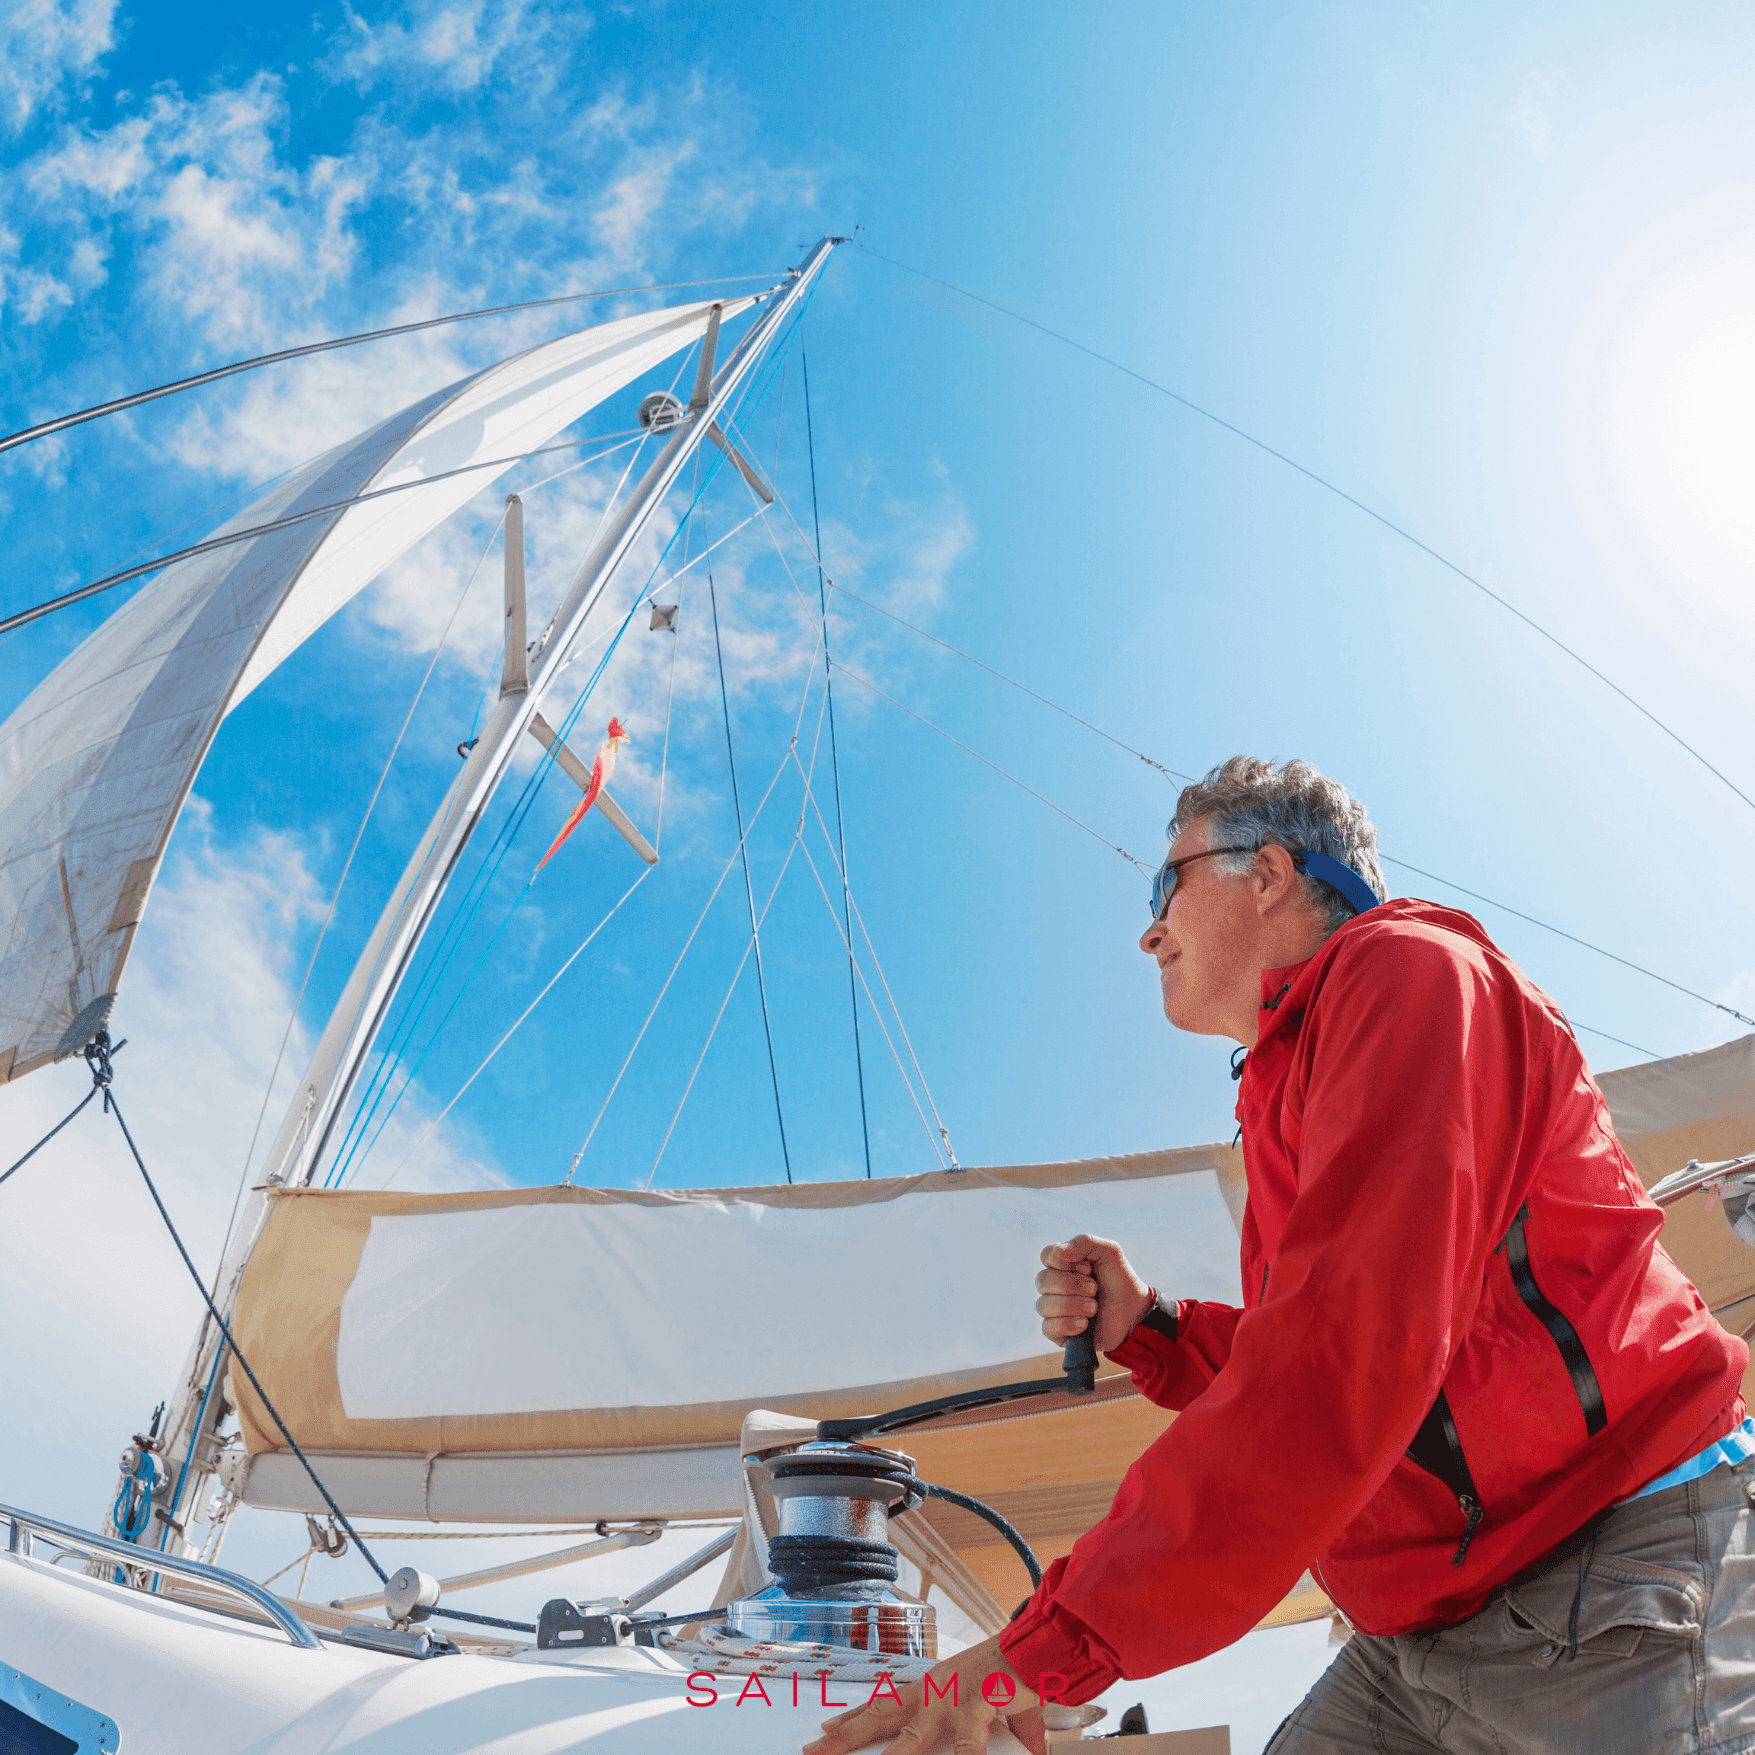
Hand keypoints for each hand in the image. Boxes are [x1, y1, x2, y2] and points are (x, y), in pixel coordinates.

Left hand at [802, 1636, 1043, 1754]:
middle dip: (847, 1738)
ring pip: (911, 1738)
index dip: (855, 1718)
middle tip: (816, 1751)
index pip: (884, 1705)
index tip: (828, 1730)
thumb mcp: (994, 1710)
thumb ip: (997, 1738)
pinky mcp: (975, 1706)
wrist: (1034, 1646)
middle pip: (881, 1718)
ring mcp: (950, 1699)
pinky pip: (964, 1746)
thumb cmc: (1012, 1672)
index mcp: (931, 1688)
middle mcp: (932, 1692)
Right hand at [1036, 1233, 1150, 1353]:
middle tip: (1094, 1289)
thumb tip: (1058, 1250)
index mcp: (1063, 1264)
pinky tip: (1085, 1324)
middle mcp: (1054, 1286)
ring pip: (1044, 1305)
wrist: (1134, 1312)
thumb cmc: (1120, 1280)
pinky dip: (1068, 1325)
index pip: (1046, 1256)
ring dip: (1073, 1305)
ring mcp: (1054, 1309)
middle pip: (1043, 1281)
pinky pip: (1048, 1328)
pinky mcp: (1058, 1332)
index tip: (1088, 1268)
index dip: (1065, 1263)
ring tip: (1094, 1308)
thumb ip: (1085, 1242)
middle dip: (1072, 1285)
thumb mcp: (1109, 1252)